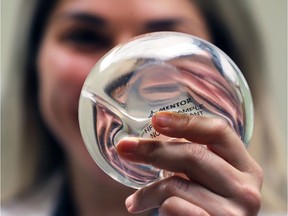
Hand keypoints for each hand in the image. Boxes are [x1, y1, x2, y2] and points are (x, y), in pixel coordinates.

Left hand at [117, 111, 262, 215]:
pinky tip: (154, 210)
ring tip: (137, 199)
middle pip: (193, 154)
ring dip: (148, 191)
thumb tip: (148, 137)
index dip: (185, 122)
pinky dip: (157, 206)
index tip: (156, 119)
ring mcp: (234, 212)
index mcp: (245, 167)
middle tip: (124, 147)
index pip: (218, 131)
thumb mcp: (205, 178)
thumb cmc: (203, 205)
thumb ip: (193, 158)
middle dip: (152, 150)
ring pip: (177, 183)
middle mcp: (246, 188)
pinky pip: (174, 206)